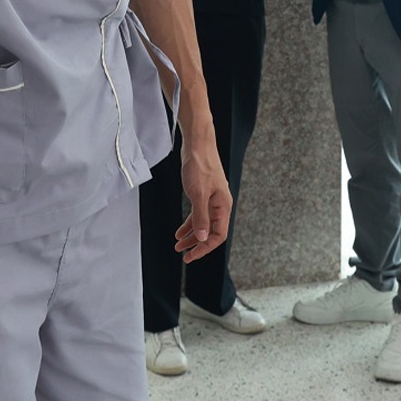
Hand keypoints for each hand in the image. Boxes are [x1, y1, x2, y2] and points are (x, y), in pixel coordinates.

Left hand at [175, 131, 232, 262]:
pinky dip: (188, 224)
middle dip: (197, 245)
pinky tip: (179, 231)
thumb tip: (203, 238)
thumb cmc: (200, 165)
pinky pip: (197, 214)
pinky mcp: (202, 194)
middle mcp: (219, 204)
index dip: (205, 247)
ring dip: (191, 236)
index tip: (191, 255)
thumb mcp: (198, 194)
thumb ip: (200, 217)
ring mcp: (211, 199)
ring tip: (178, 245)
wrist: (197, 144)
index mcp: (223, 206)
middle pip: (211, 232)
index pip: (218, 235)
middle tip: (183, 255)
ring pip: (202, 224)